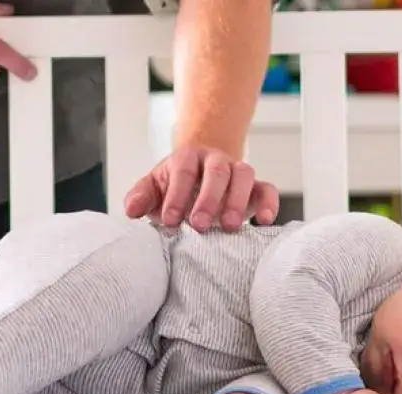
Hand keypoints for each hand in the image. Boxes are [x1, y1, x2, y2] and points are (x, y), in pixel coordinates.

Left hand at [124, 146, 280, 232]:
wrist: (199, 178)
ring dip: (237, 200)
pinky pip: (268, 189)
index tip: (169, 221)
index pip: (183, 171)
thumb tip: (131, 210)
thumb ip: (140, 196)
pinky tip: (264, 221)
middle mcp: (215, 160)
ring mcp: (237, 172)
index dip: (176, 195)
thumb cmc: (174, 187)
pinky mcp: (255, 188)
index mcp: (187, 157)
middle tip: (199, 225)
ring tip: (229, 227)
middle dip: (208, 199)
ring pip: (245, 174)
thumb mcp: (154, 189)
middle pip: (217, 171)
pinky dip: (270, 203)